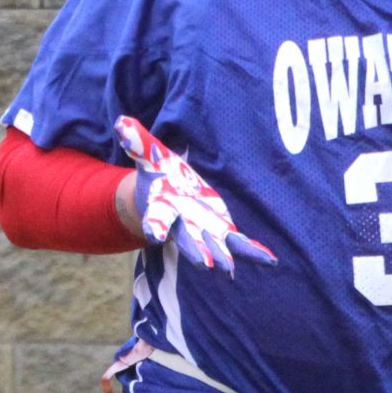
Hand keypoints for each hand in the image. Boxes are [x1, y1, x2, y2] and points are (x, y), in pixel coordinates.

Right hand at [114, 116, 278, 273]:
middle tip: (206, 264)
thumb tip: (122, 122)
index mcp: (161, 208)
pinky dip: (252, 252)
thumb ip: (138, 143)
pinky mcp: (221, 230)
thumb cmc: (157, 175)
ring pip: (213, 246)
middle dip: (196, 250)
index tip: (155, 236)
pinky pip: (238, 243)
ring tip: (230, 270)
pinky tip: (269, 260)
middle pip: (187, 239)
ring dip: (223, 256)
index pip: (156, 219)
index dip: (155, 227)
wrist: (166, 195)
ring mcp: (202, 230)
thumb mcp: (148, 156)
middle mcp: (181, 225)